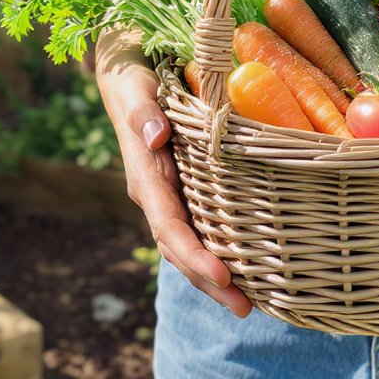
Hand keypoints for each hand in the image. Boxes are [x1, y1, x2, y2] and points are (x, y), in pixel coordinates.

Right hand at [95, 32, 251, 316]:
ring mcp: (172, 196)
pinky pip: (204, 228)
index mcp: (147, 177)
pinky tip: (251, 270)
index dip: (194, 256)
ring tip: (252, 305)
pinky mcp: (187, 190)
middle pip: (182, 249)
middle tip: (246, 310)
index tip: (222, 277)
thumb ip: (141, 111)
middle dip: (210, 282)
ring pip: (192, 246)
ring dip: (217, 277)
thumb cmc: (135, 74)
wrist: (127, 68)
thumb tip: (154, 136)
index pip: (170, 227)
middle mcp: (158, 195)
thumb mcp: (136, 84)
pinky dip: (223, 253)